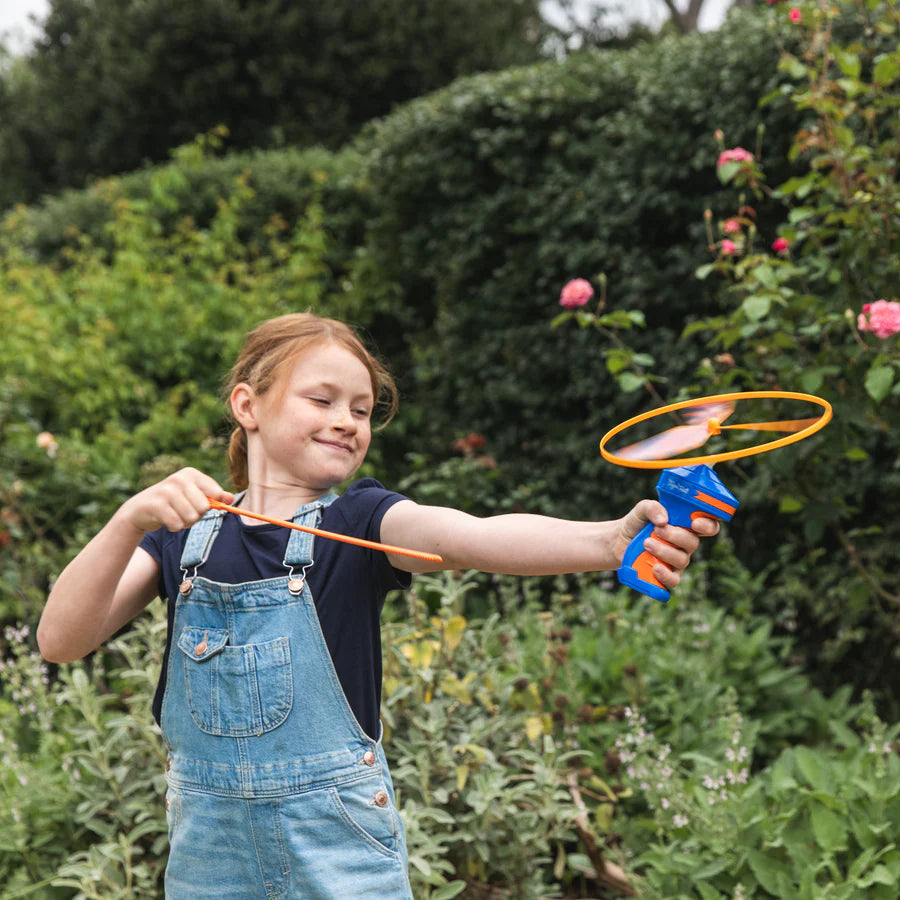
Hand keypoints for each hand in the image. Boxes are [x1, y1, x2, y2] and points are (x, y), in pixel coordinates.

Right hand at [117, 467, 234, 534]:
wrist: (141, 509)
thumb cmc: (174, 503)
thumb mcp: (194, 496)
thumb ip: (214, 497)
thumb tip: (231, 498)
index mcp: (191, 474)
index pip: (216, 492)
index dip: (212, 504)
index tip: (202, 505)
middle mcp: (179, 478)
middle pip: (204, 507)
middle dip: (197, 515)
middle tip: (185, 512)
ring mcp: (167, 491)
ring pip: (191, 516)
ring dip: (185, 522)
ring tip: (176, 516)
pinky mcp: (156, 504)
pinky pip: (177, 523)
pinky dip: (175, 527)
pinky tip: (167, 520)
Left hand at [613, 499, 719, 589]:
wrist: (618, 541)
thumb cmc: (636, 523)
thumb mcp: (641, 510)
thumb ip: (652, 507)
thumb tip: (663, 520)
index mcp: (686, 526)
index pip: (708, 527)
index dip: (708, 526)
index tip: (695, 523)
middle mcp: (685, 545)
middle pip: (693, 543)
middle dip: (676, 536)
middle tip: (657, 530)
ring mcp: (677, 561)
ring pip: (681, 560)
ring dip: (664, 551)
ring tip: (646, 543)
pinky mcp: (666, 575)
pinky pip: (673, 580)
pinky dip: (665, 575)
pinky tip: (655, 567)